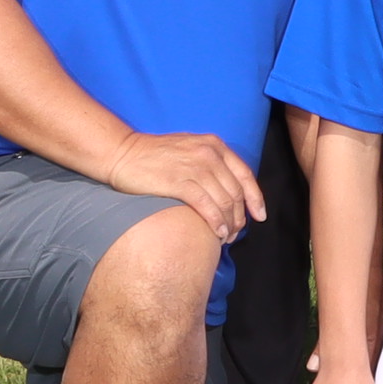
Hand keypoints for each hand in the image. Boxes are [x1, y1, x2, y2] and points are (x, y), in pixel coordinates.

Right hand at [94, 128, 259, 242]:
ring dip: (229, 223)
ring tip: (226, 237)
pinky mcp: (179, 182)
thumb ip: (210, 163)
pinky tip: (217, 233)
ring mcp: (195, 167)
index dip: (255, 198)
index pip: (245, 175)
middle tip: (236, 233)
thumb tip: (227, 190)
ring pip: (224, 201)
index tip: (259, 216)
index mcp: (215, 145)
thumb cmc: (155, 155)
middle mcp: (209, 154)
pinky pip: (207, 206)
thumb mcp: (190, 148)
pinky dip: (216, 222)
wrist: (123, 153)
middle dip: (240, 217)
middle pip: (236, 192)